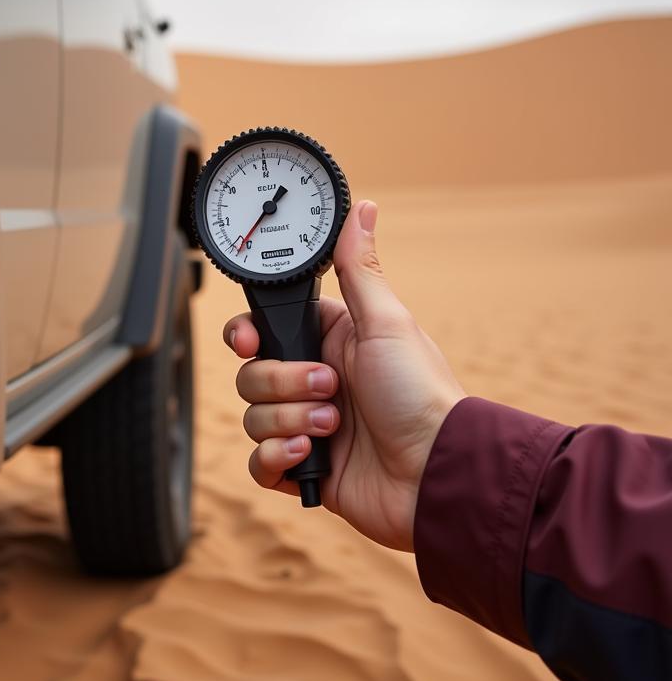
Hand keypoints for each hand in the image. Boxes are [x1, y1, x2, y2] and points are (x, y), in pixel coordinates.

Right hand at [223, 201, 464, 550]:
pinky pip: (259, 462)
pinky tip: (311, 455)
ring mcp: (306, 425)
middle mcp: (311, 381)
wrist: (435, 473)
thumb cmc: (420, 393)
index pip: (262, 329)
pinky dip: (278, 458)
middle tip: (329, 387)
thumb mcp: (386, 322)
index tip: (248, 341)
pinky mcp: (304, 468)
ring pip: (253, 417)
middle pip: (251, 373)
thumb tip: (363, 208)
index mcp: (327, 341)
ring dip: (289, 421)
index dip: (245, 334)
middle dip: (283, 383)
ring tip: (333, 427)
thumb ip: (358, 268)